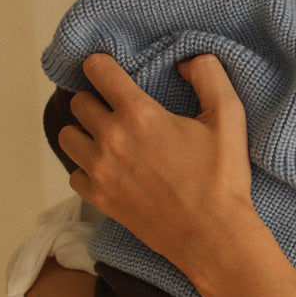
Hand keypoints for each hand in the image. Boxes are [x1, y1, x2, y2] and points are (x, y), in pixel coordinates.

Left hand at [59, 53, 255, 278]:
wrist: (212, 236)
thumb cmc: (222, 178)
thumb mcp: (228, 117)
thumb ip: (209, 76)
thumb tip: (189, 60)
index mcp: (138, 114)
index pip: (97, 71)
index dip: (101, 64)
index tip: (108, 69)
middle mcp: (111, 139)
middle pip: (78, 102)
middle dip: (95, 99)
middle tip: (115, 107)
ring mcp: (101, 171)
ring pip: (67, 136)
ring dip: (84, 131)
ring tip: (106, 136)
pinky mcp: (100, 199)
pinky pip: (74, 174)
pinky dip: (86, 168)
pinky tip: (108, 168)